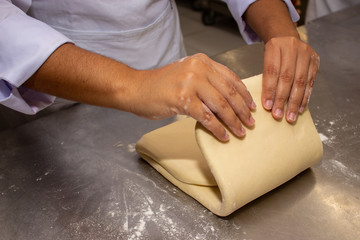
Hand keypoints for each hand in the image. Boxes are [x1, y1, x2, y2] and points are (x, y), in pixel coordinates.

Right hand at [132, 53, 256, 141]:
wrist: (135, 89)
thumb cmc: (159, 85)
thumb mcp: (186, 75)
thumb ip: (206, 82)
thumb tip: (227, 101)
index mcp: (202, 61)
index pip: (231, 78)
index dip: (244, 94)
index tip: (251, 106)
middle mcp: (198, 68)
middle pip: (229, 92)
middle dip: (242, 110)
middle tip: (250, 123)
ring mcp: (190, 82)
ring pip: (221, 105)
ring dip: (233, 121)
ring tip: (240, 132)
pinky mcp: (183, 99)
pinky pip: (207, 117)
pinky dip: (217, 129)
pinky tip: (223, 136)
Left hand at [262, 36, 319, 121]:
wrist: (285, 36)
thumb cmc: (273, 53)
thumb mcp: (265, 59)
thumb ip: (267, 76)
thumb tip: (267, 102)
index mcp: (274, 47)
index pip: (272, 71)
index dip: (270, 90)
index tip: (267, 106)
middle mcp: (292, 49)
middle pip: (287, 77)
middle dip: (282, 99)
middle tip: (278, 114)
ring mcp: (305, 54)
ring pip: (300, 81)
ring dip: (295, 102)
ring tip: (290, 116)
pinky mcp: (315, 61)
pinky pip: (310, 82)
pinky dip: (305, 97)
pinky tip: (300, 108)